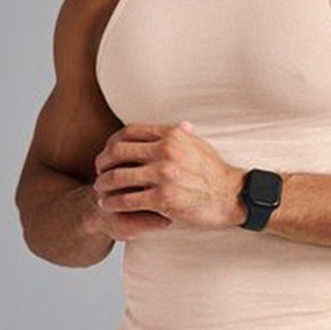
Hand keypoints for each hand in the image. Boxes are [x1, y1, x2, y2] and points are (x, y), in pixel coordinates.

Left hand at [93, 121, 247, 230]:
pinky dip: (113, 202)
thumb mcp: (199, 145)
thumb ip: (183, 135)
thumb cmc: (215, 172)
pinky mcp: (163, 198)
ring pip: (118, 177)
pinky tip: (108, 204)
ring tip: (100, 189)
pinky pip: (127, 200)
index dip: (113, 142)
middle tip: (98, 171)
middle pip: (118, 152)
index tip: (108, 152)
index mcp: (171, 136)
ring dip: (104, 184)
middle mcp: (165, 151)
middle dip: (102, 162)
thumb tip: (180, 125)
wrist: (231, 196)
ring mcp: (163, 175)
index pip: (130, 131)